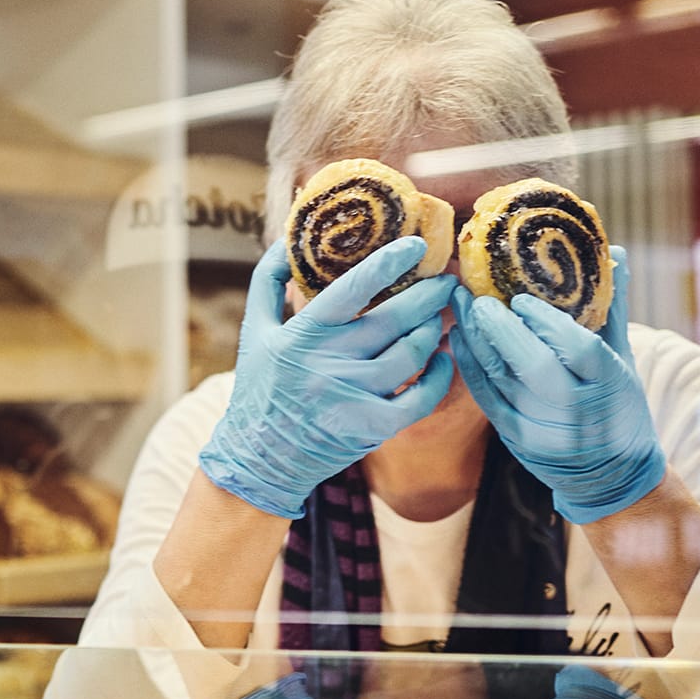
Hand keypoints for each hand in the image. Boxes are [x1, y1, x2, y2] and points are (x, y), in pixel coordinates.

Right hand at [199, 237, 454, 517]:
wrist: (260, 458)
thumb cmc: (260, 387)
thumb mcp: (254, 330)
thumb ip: (269, 281)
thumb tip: (290, 240)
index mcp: (303, 333)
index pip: (353, 288)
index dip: (389, 262)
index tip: (416, 245)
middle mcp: (330, 362)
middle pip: (395, 318)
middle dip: (428, 294)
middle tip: (445, 280)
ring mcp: (354, 396)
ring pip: (412, 353)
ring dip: (432, 330)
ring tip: (439, 317)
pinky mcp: (373, 427)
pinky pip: (421, 397)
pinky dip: (440, 376)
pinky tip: (444, 358)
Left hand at [450, 246, 665, 523]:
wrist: (609, 477)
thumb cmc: (619, 405)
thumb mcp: (625, 359)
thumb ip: (613, 307)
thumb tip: (615, 250)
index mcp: (609, 384)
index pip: (578, 349)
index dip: (548, 322)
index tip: (522, 298)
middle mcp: (576, 410)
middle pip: (533, 365)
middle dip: (500, 328)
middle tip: (476, 295)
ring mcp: (542, 429)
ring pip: (502, 379)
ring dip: (476, 340)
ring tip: (460, 304)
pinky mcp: (515, 439)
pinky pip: (485, 397)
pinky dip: (469, 365)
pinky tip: (459, 337)